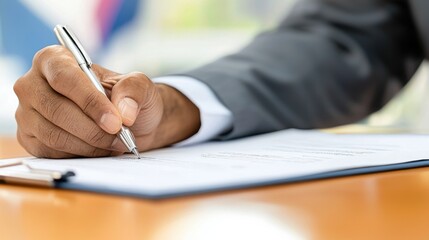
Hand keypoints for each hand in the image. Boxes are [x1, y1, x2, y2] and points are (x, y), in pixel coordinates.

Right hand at [14, 45, 200, 157]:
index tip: (115, 121)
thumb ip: (133, 89)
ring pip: (54, 135)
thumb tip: (123, 111)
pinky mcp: (30, 138)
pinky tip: (99, 149)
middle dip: (93, 129)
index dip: (90, 102)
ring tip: (115, 143)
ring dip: (90, 145)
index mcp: (55, 59)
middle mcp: (33, 84)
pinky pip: (51, 152)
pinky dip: (80, 155)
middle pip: (56, 110)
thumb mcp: (139, 85)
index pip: (65, 78)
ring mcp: (28, 112)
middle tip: (120, 137)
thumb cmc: (128, 97)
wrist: (128, 122)